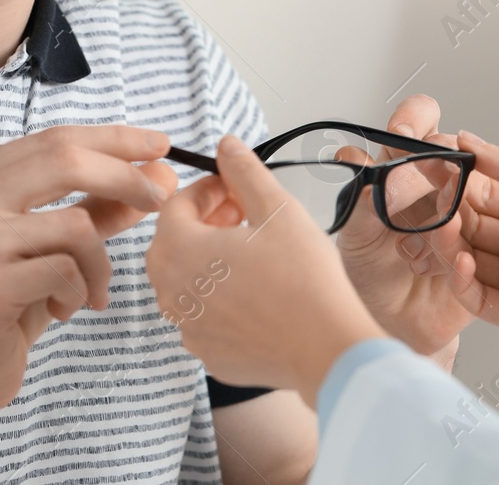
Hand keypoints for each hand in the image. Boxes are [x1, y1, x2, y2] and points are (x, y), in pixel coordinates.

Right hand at [0, 124, 177, 425]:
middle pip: (65, 159)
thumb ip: (96, 208)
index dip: (115, 138)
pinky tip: (63, 311)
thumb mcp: (51, 248)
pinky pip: (66, 271)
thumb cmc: (1, 307)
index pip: (56, 138)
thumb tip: (158, 176)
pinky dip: (80, 292)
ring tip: (92, 292)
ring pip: (74, 224)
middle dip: (125, 178)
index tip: (161, 145)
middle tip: (159, 200)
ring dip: (100, 264)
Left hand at [146, 135, 387, 410]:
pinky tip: (257, 292)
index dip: (207, 190)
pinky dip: (221, 298)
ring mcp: (188, 328)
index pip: (175, 205)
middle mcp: (171, 293)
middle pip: (174, 242)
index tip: (234, 189)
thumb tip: (225, 146)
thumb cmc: (304, 280)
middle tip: (244, 217)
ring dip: (211, 259)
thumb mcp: (276, 208)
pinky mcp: (209, 354)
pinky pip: (204, 315)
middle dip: (205, 222)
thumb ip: (244, 171)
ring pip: (187, 280)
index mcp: (178, 251)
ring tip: (253, 253)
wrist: (327, 348)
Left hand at [334, 95, 475, 369]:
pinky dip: (452, 255)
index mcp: (405, 173)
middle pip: (448, 156)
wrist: (389, 325)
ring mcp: (462, 221)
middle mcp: (437, 191)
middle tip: (415, 178)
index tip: (403, 130)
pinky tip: (433, 264)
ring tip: (412, 241)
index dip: (414, 120)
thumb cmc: (370, 275)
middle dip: (434, 162)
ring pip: (466, 197)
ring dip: (445, 209)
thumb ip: (359, 201)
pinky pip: (472, 250)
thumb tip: (355, 160)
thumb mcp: (355, 235)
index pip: (416, 127)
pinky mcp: (477, 259)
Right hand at [443, 132, 498, 391]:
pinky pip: (480, 300)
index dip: (455, 184)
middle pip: (468, 230)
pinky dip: (462, 283)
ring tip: (441, 230)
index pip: (481, 195)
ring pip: (467, 263)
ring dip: (449, 247)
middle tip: (426, 200)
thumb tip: (467, 140)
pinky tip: (460, 262)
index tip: (431, 168)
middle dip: (445, 215)